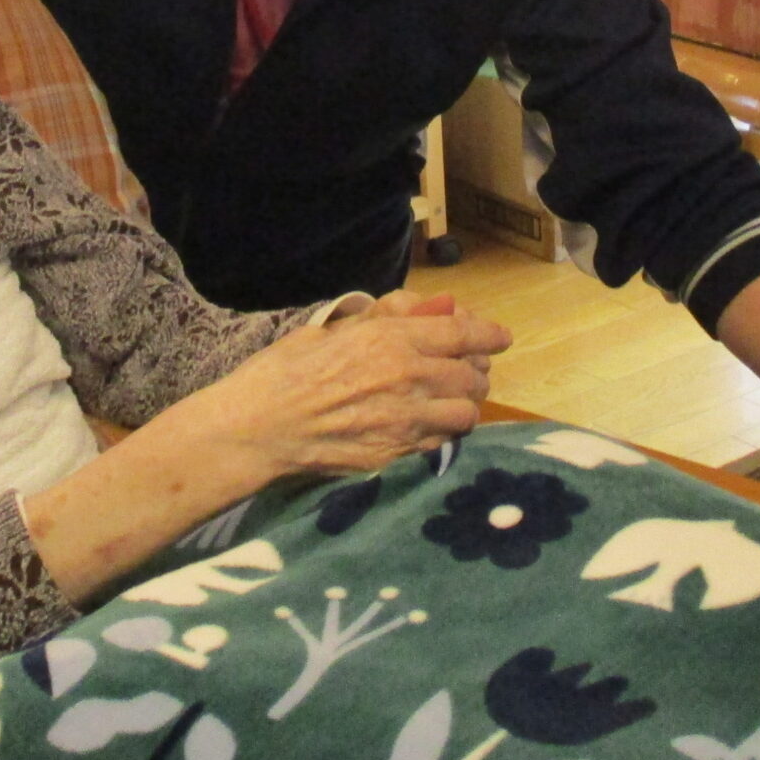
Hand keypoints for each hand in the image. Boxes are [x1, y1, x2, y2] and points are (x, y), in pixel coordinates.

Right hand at [159, 300, 510, 482]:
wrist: (259, 428)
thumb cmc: (286, 370)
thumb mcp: (332, 328)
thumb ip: (384, 317)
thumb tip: (428, 307)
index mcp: (391, 339)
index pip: (463, 334)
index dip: (489, 334)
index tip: (499, 337)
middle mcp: (407, 378)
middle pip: (473, 375)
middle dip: (477, 371)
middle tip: (470, 370)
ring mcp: (405, 420)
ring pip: (466, 413)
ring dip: (464, 404)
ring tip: (452, 402)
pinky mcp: (397, 453)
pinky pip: (441, 442)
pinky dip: (443, 432)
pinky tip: (428, 426)